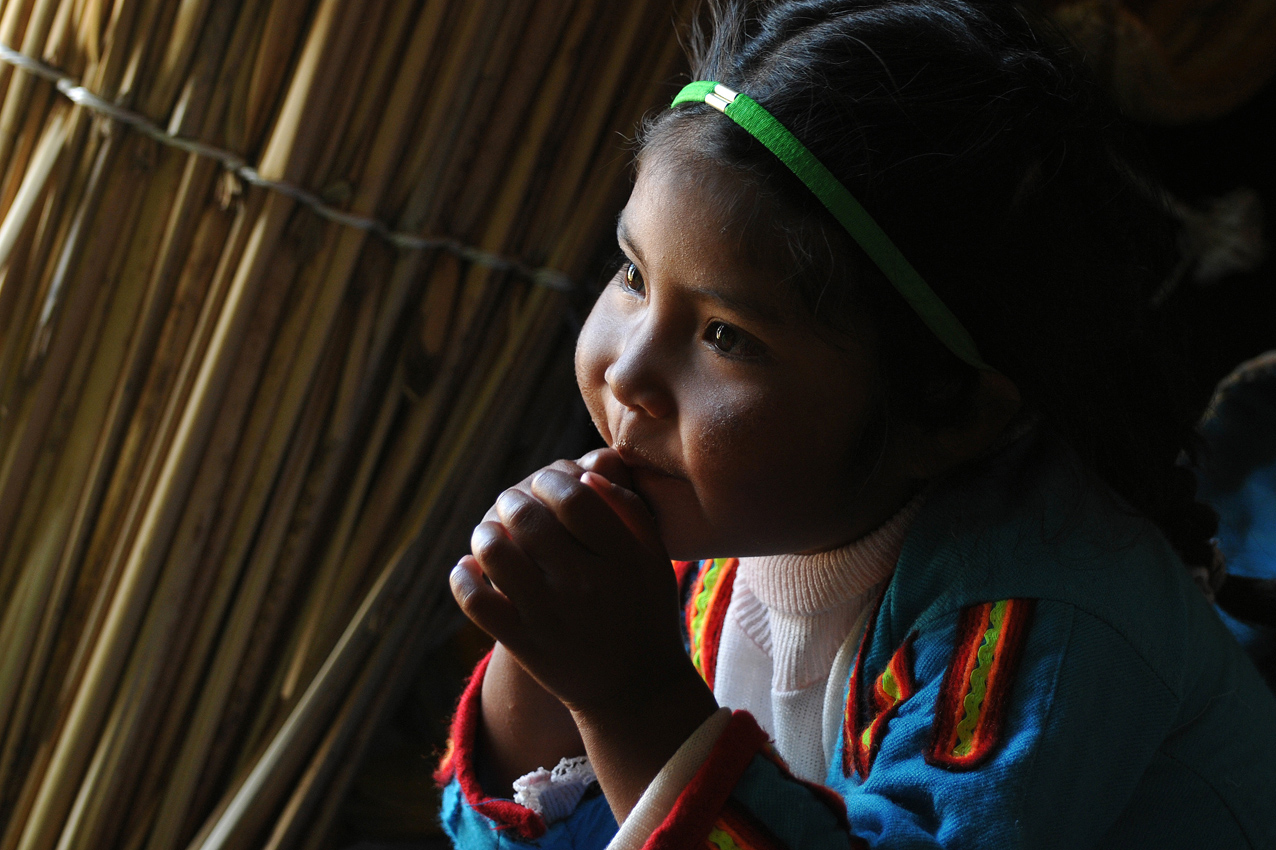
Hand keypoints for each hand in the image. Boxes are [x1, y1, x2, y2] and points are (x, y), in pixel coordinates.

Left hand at [451, 456, 716, 820]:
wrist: (634, 692)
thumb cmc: (644, 613)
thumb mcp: (653, 560)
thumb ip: (629, 511)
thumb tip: (587, 474)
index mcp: (621, 560)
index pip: (573, 499)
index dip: (552, 481)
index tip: (546, 482)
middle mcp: (584, 585)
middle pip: (528, 519)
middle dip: (512, 499)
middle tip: (512, 500)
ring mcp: (548, 616)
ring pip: (495, 554)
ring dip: (484, 532)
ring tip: (491, 531)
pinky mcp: (522, 643)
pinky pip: (475, 601)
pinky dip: (463, 577)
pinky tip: (470, 567)